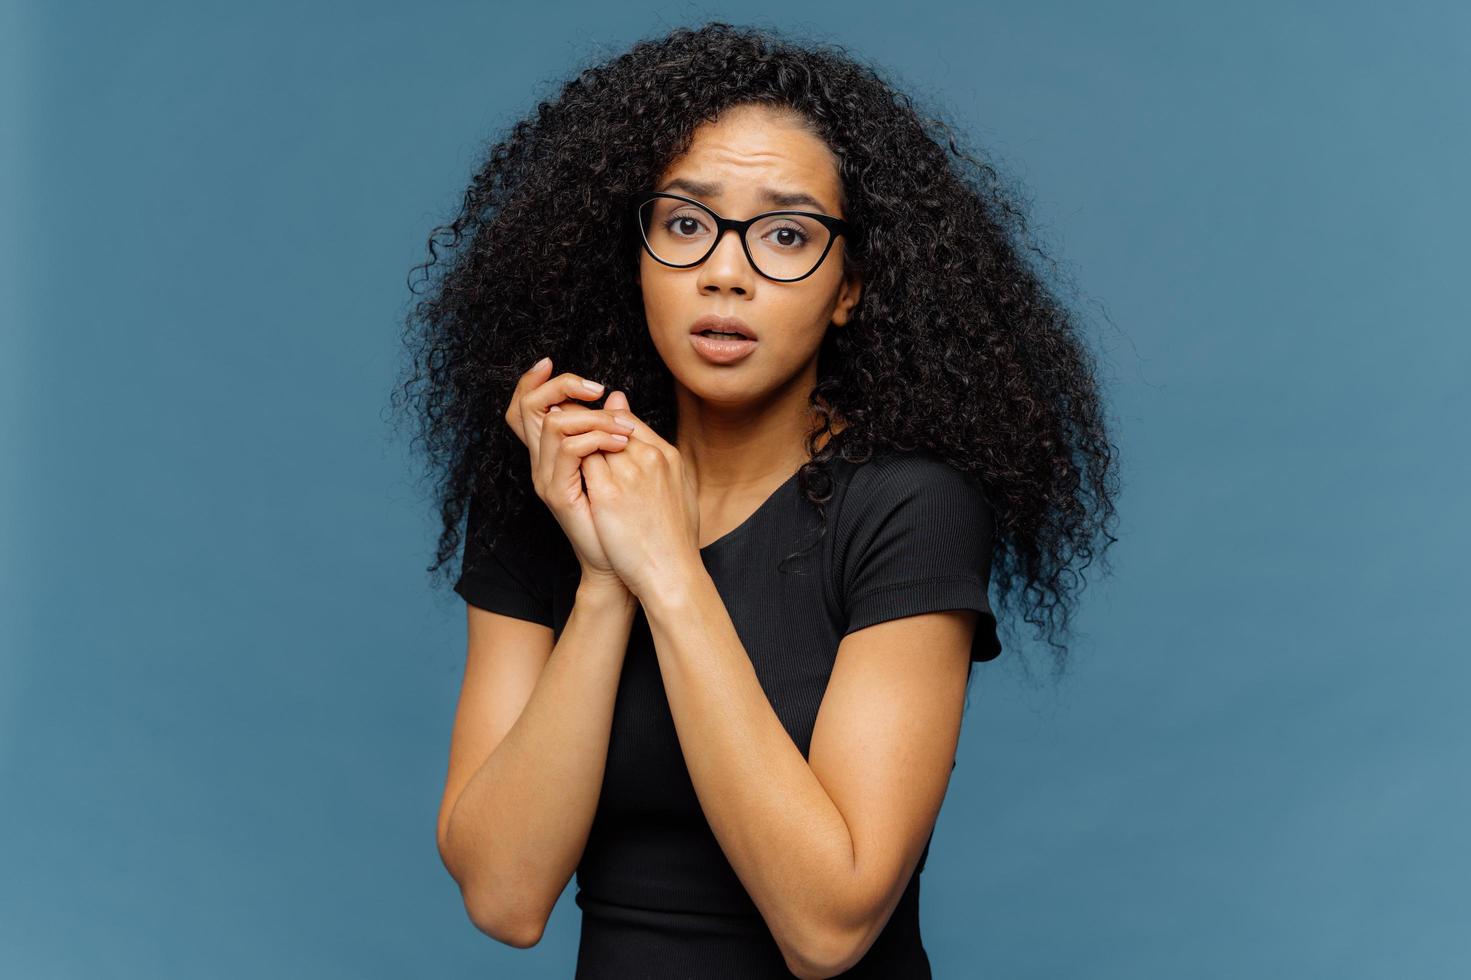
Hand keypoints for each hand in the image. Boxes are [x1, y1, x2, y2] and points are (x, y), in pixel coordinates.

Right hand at [503, 356, 636, 588]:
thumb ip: (611, 429)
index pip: (526, 406)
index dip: (531, 381)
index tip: (549, 362)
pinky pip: (567, 451)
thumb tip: (616, 395)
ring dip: (590, 415)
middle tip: (596, 389)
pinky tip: (618, 444)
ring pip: (551, 423)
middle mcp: (543, 462)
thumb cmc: (627, 517)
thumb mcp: (621, 464)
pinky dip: (594, 438)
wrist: (626, 563)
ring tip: (621, 428)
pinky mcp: (558, 493)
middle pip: (526, 407)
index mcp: (554, 452)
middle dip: (560, 386)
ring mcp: (547, 477)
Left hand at [579, 399, 701, 599]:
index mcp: (667, 455)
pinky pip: (581, 460)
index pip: (628, 421)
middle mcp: (649, 457)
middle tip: (563, 435)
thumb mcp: (676, 490)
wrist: (671, 572)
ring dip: (572, 441)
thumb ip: (656, 461)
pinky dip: (568, 460)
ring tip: (559, 454)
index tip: (587, 436)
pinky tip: (561, 471)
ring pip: (591, 436)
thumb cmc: (673, 537)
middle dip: (583, 426)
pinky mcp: (609, 492)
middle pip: (607, 423)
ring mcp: (629, 473)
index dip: (603, 425)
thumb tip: (648, 444)